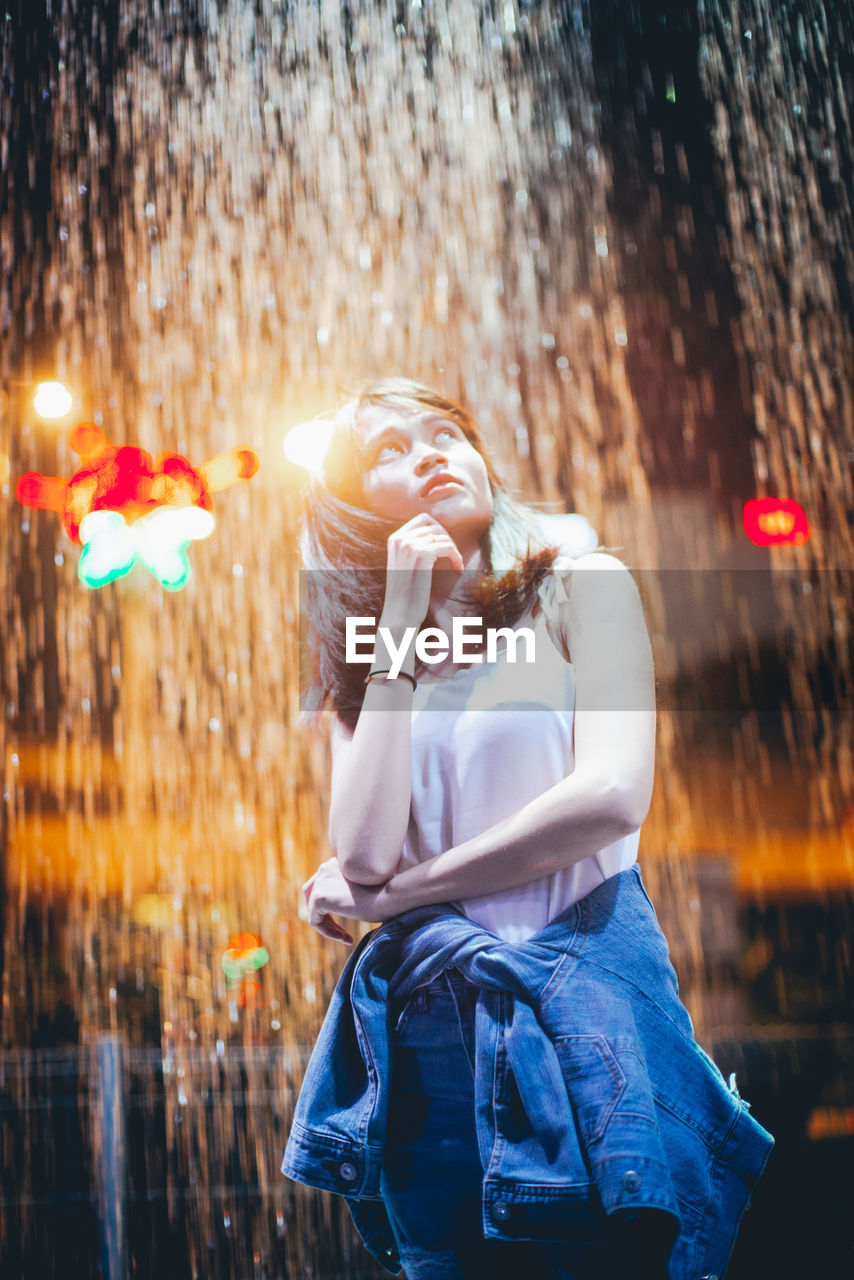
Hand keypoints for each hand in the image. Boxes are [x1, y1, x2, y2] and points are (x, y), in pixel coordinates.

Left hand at [301, 857, 389, 943]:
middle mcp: (325, 868)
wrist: (389, 895)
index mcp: (336, 863)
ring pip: (315, 911)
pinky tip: (346, 939)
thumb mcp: (364, 888)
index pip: (323, 885)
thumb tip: (339, 904)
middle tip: (343, 933)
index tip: (349, 919)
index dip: (331, 907)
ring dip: (329, 926)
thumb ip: (348, 890)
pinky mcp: (319, 897)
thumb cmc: (385, 894)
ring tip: (346, 938)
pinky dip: (328, 932)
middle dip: (325, 916)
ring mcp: (321, 881)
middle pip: (312, 896)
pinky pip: (315, 921)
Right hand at [382, 513, 463, 628]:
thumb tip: (433, 535)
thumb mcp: (403, 565)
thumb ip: (412, 548)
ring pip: (443, 537)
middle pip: (434, 525)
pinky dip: (457, 558)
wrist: (399, 614)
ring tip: (455, 565)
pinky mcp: (422, 554)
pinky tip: (458, 570)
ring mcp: (410, 545)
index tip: (444, 547)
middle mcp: (400, 539)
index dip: (438, 530)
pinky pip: (448, 548)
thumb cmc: (405, 594)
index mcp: (394, 539)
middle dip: (447, 539)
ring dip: (453, 550)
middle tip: (452, 556)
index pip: (423, 519)